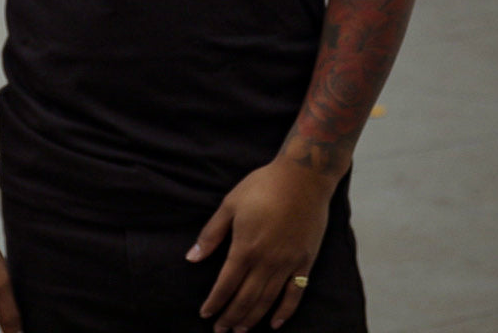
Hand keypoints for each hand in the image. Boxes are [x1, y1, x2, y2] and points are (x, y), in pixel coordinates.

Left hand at [187, 157, 336, 331]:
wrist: (302, 179)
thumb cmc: (262, 187)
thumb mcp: (230, 204)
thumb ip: (211, 234)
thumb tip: (192, 258)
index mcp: (245, 247)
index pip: (226, 284)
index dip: (215, 302)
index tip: (205, 315)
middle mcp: (267, 262)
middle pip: (246, 298)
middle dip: (231, 316)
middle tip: (220, 331)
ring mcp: (288, 265)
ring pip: (268, 301)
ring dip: (252, 318)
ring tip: (240, 331)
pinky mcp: (305, 263)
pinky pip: (294, 294)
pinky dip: (284, 312)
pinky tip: (275, 324)